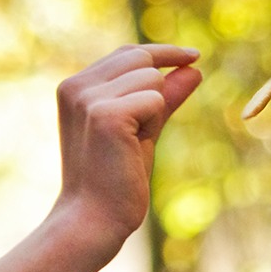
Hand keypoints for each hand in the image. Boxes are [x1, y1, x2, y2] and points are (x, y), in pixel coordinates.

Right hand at [0, 42, 200, 271]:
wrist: (94, 219)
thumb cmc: (115, 181)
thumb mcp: (144, 130)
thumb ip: (166, 98)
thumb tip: (194, 69)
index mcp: (75, 86)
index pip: (128, 53)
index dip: (163, 52)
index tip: (194, 55)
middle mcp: (77, 86)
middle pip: (142, 60)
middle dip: (157, 91)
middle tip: (139, 135)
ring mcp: (89, 98)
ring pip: (152, 79)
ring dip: (154, 113)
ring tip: (129, 146)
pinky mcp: (105, 113)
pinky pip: (154, 100)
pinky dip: (153, 124)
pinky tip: (131, 149)